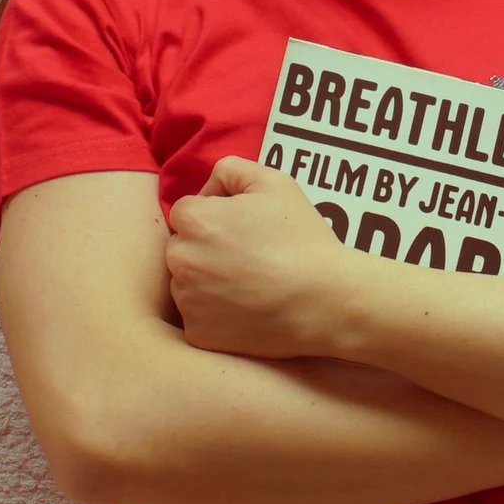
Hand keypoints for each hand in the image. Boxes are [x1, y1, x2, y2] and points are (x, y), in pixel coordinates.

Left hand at [165, 158, 350, 359]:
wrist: (323, 300)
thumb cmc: (300, 238)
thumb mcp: (273, 182)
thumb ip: (231, 169)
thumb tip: (211, 186)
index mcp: (193, 220)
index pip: (187, 211)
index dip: (215, 215)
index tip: (243, 228)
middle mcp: (180, 259)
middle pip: (182, 247)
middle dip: (206, 248)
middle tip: (247, 256)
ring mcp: (186, 300)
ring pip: (187, 283)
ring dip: (207, 281)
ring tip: (249, 283)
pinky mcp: (197, 333)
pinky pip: (198, 318)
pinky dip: (216, 315)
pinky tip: (247, 308)